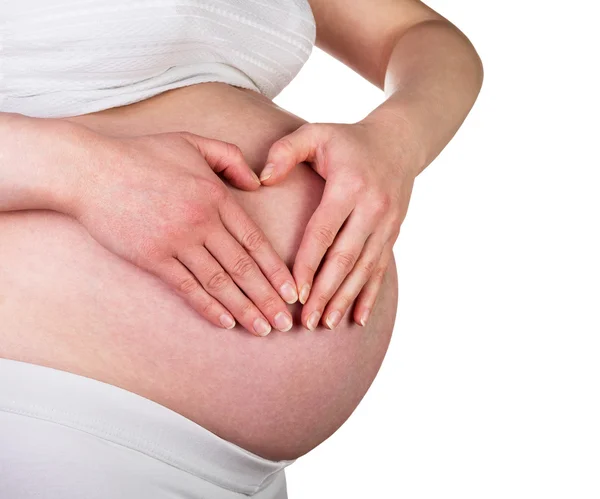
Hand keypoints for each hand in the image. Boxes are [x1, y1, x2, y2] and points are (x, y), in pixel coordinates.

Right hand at [71, 129, 297, 335]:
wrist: (90, 169)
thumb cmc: (143, 154)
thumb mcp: (193, 142)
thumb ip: (231, 158)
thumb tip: (257, 185)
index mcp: (216, 196)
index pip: (255, 241)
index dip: (276, 270)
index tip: (292, 292)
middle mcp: (202, 221)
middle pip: (243, 267)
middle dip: (268, 298)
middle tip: (286, 323)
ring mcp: (177, 241)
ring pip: (220, 282)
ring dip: (245, 309)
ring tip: (264, 330)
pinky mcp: (153, 257)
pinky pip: (187, 287)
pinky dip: (209, 307)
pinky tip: (226, 323)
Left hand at [260, 121, 416, 329]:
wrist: (400, 142)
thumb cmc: (348, 140)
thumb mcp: (316, 133)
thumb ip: (285, 151)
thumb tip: (260, 178)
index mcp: (349, 186)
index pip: (323, 232)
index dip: (307, 265)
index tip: (293, 292)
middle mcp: (372, 208)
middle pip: (345, 258)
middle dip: (325, 292)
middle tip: (307, 320)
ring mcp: (387, 224)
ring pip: (365, 269)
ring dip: (346, 299)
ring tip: (328, 324)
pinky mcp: (393, 234)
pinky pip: (381, 269)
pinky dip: (370, 295)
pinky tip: (359, 318)